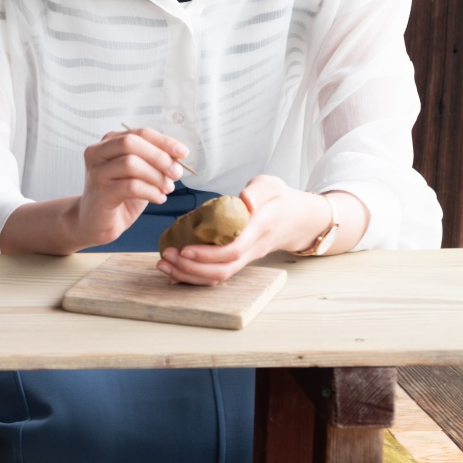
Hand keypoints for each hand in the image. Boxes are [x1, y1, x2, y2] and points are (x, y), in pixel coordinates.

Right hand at [73, 126, 186, 248]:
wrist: (95, 222)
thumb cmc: (119, 196)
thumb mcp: (139, 174)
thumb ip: (153, 162)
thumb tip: (178, 156)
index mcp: (108, 143)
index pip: (139, 133)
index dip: (163, 141)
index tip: (183, 152)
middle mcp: (98, 153)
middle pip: (131, 142)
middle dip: (159, 156)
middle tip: (176, 173)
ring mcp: (96, 172)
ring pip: (130, 163)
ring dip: (156, 176)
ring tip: (167, 189)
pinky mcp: (100, 193)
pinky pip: (130, 187)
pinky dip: (151, 192)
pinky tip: (158, 198)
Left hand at [158, 175, 337, 284]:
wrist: (298, 219)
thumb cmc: (280, 199)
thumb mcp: (273, 185)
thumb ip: (259, 191)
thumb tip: (245, 201)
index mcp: (259, 229)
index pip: (233, 249)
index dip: (207, 254)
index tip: (183, 249)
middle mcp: (252, 249)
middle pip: (223, 269)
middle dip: (191, 268)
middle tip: (166, 257)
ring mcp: (247, 258)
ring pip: (219, 276)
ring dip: (190, 275)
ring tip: (164, 265)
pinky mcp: (240, 260)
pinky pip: (218, 274)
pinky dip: (195, 276)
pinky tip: (174, 272)